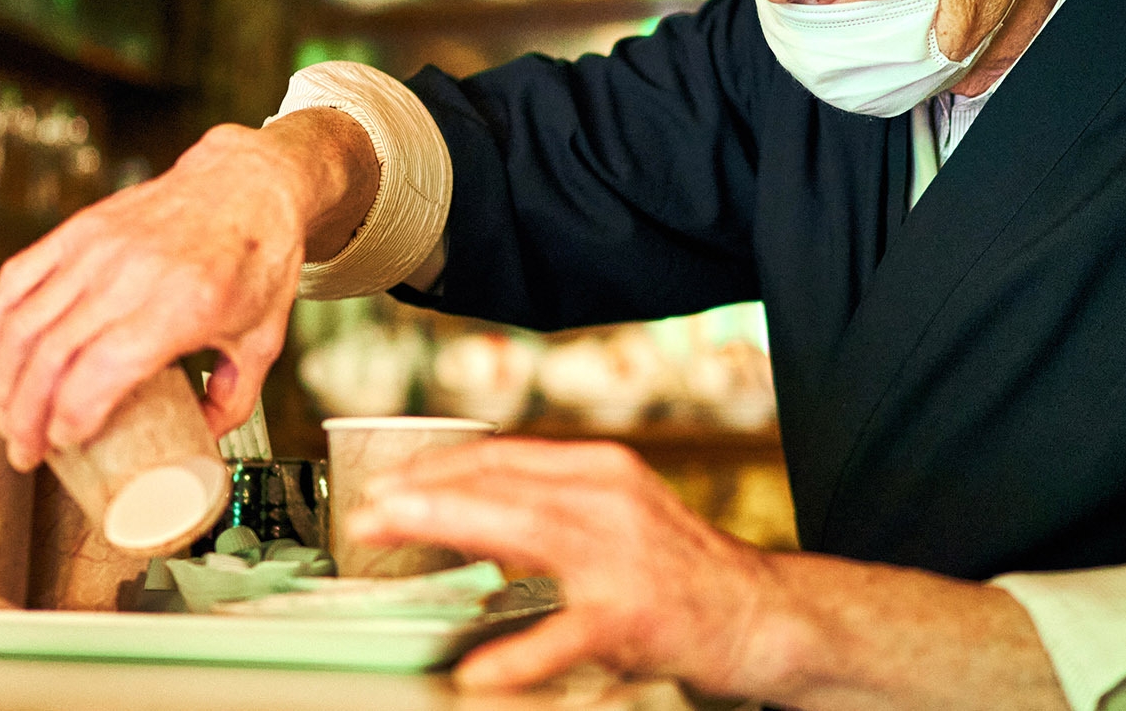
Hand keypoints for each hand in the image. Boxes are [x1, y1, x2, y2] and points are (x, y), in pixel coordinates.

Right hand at [0, 111, 375, 470]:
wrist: (249, 182)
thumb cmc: (259, 257)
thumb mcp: (263, 339)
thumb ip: (234, 399)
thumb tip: (199, 439)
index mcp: (183, 304)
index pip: (102, 370)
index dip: (70, 416)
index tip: (64, 445)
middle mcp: (133, 274)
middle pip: (51, 355)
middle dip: (26, 415)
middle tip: (26, 451)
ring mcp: (99, 248)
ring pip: (24, 322)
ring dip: (5, 379)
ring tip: (10, 416)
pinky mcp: (79, 229)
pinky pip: (18, 278)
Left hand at [351, 438, 1073, 709]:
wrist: (759, 614)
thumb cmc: (676, 570)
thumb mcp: (612, 518)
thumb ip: (543, 513)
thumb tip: (462, 517)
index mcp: (599, 469)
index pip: (501, 455)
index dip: (435, 467)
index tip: (383, 482)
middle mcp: (609, 496)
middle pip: (501, 483)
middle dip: (426, 493)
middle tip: (366, 508)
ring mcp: (623, 554)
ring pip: (522, 532)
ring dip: (448, 530)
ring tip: (393, 538)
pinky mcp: (634, 614)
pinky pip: (565, 635)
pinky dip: (517, 654)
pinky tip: (477, 671)